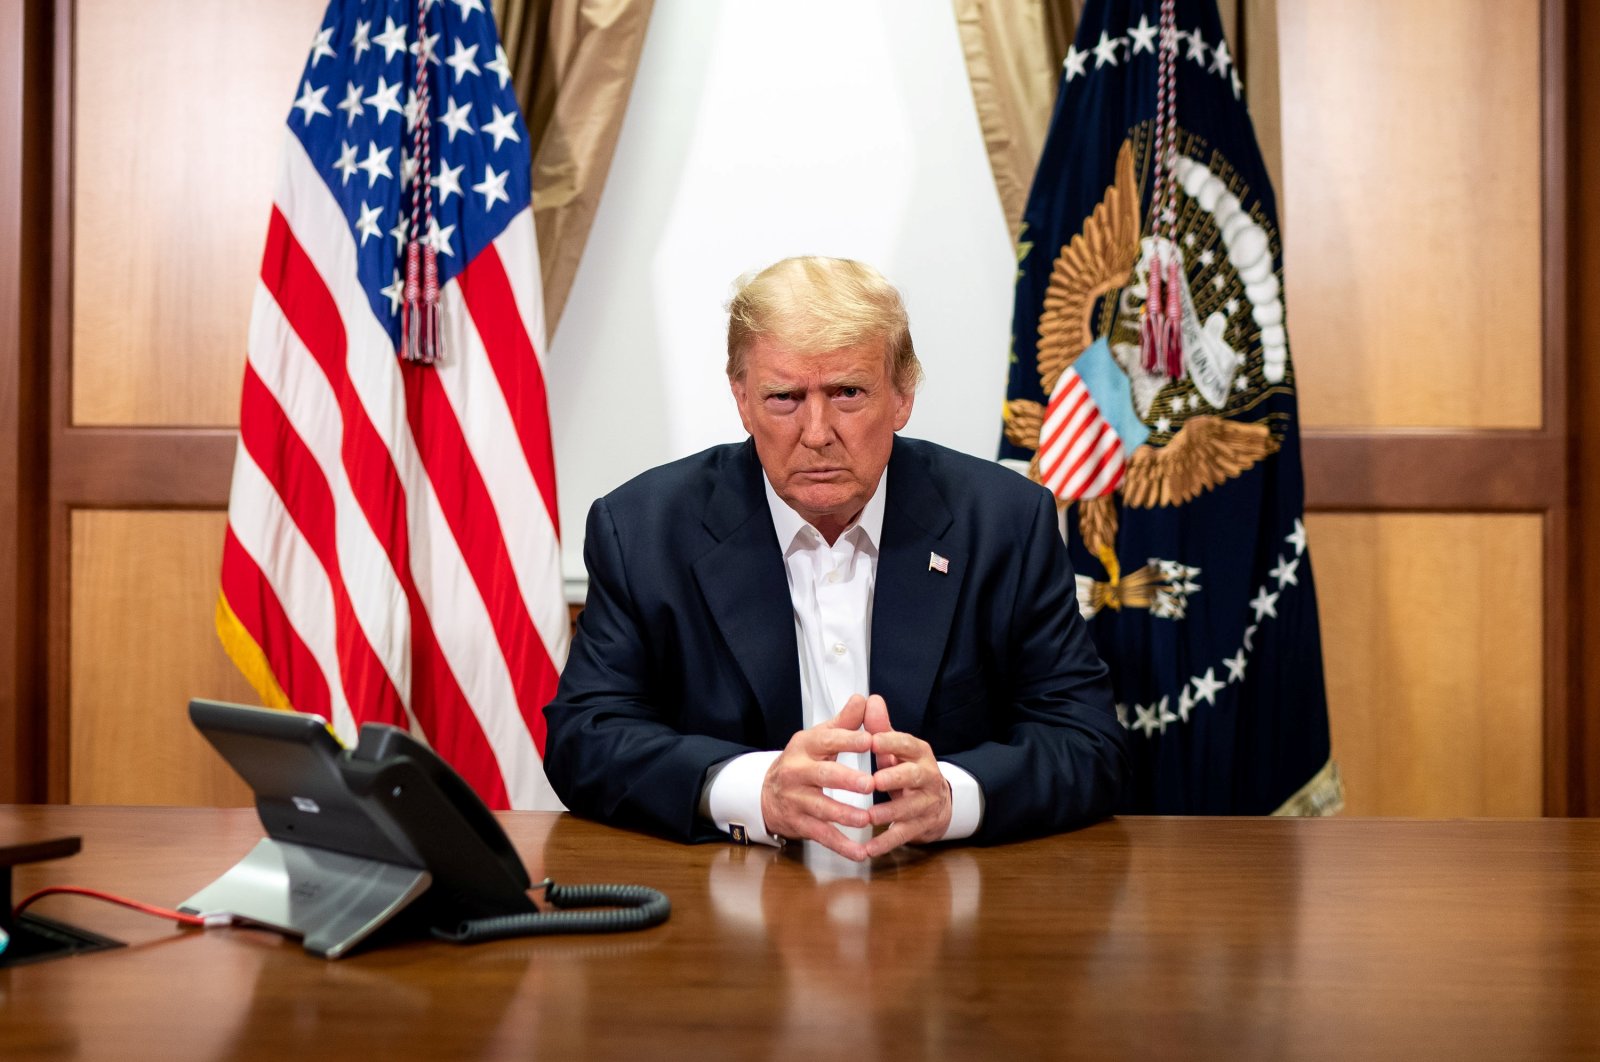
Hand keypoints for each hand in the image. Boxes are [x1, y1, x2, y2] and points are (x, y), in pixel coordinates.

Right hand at [761, 694, 876, 860]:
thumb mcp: (819, 738)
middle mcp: (797, 772)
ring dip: (845, 816)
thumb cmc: (803, 761)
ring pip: (822, 809)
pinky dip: (842, 846)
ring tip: (867, 819)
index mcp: (805, 746)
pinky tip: (860, 852)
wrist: (766, 793)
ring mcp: (796, 799)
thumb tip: (865, 699)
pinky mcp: (799, 823)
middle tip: (870, 784)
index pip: (828, 740)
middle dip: (846, 780)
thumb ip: (845, 722)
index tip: (870, 741)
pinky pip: (822, 835)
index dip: (848, 740)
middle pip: (823, 775)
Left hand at [863, 694, 951, 856]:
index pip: (906, 743)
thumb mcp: (895, 748)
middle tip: (874, 781)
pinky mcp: (922, 826)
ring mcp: (926, 803)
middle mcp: (926, 776)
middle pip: (914, 776)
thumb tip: (869, 699)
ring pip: (910, 808)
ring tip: (869, 817)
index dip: (890, 741)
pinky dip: (886, 843)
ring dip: (889, 813)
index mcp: (918, 752)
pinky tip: (868, 849)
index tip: (870, 740)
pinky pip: (904, 834)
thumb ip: (880, 727)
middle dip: (895, 778)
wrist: (936, 802)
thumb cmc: (906, 769)